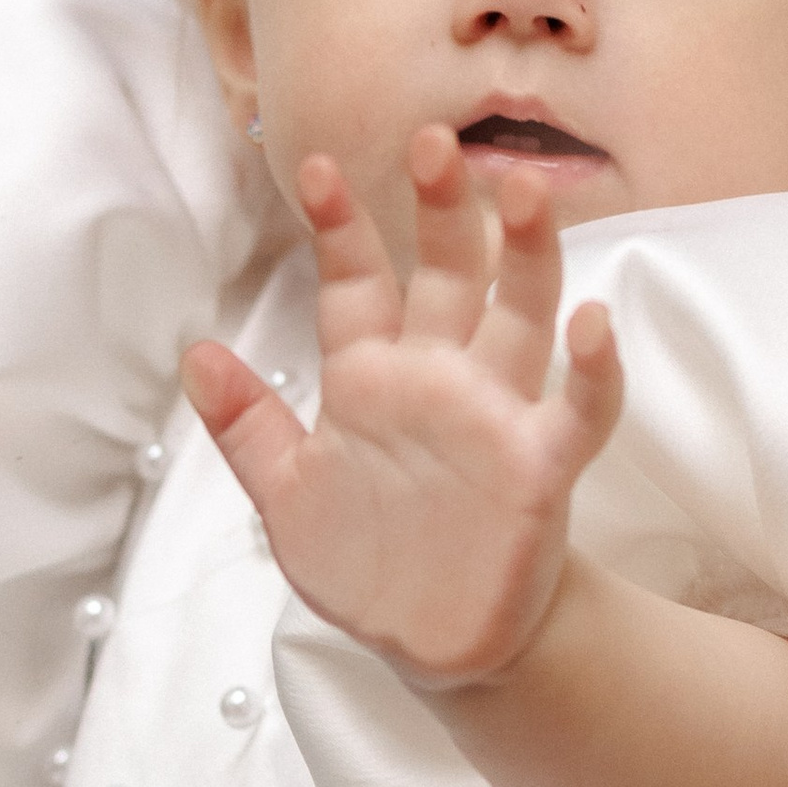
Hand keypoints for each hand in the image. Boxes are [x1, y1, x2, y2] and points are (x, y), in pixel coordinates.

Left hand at [182, 126, 623, 688]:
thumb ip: (247, 426)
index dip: (342, 230)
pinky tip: (593, 322)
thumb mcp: (287, 496)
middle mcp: (439, 380)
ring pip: (520, 318)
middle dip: (442, 212)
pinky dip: (594, 369)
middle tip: (433, 143)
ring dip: (526, 256)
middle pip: (447, 277)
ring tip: (522, 193)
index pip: (358, 285)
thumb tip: (192, 354)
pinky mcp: (541, 471)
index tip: (317, 168)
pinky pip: (580, 411)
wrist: (434, 643)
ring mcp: (495, 418)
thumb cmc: (367, 563)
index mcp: (372, 377)